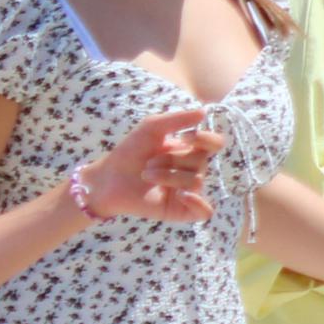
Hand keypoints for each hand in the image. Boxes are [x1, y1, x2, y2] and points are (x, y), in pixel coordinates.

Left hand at [80, 105, 221, 224]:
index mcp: (191, 151)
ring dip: (168, 176)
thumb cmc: (129, 152)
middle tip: (148, 162)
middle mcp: (193, 170)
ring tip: (146, 176)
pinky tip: (180, 195)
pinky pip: (205, 211)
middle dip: (172, 160)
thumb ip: (177, 119)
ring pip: (195, 182)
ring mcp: (189, 191)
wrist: (107, 179)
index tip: (186, 136)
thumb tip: (204, 111)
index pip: (215, 144)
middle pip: (201, 162)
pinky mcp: (182, 211)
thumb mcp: (151, 128)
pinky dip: (197, 202)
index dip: (206, 139)